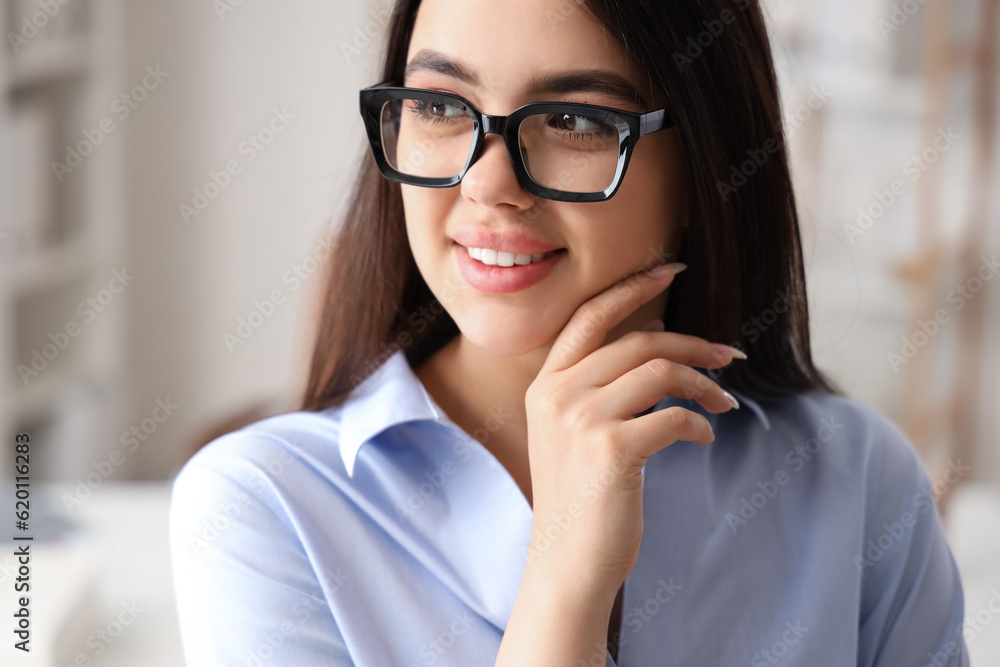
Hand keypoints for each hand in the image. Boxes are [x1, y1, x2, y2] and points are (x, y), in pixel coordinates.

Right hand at [523, 262, 743, 598]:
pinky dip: (698, 423)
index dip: (633, 287)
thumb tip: (653, 337)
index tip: (672, 270)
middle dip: (692, 343)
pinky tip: (703, 436)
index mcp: (545, 385)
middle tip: (730, 353)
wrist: (567, 563)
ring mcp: (580, 419)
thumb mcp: (573, 433)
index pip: (590, 315)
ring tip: (724, 402)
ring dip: (702, 382)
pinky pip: (673, 416)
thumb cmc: (580, 499)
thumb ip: (598, 387)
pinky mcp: (611, 449)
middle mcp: (557, 394)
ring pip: (660, 370)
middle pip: (638, 340)